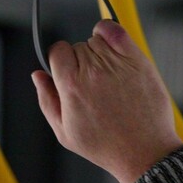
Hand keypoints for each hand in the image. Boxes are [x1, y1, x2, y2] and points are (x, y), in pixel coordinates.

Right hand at [31, 20, 182, 182]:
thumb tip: (38, 75)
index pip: (56, 51)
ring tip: (107, 74)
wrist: (144, 151)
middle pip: (78, 46)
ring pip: (97, 40)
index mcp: (72, 86)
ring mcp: (117, 64)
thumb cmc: (106, 146)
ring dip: (98, 50)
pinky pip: (117, 31)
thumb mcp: (65, 132)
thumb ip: (47, 100)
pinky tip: (111, 42)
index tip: (68, 71)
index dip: (60, 61)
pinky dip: (110, 30)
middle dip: (80, 60)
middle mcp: (93, 71)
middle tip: (92, 83)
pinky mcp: (138, 62)